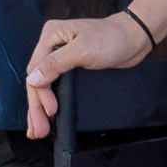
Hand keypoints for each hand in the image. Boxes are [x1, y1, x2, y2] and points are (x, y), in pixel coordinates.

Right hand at [23, 10, 152, 139]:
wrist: (134, 38)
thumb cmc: (111, 39)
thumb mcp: (83, 50)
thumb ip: (56, 64)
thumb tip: (33, 79)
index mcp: (51, 36)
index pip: (36, 69)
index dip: (40, 93)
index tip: (51, 111)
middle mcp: (52, 45)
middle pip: (38, 79)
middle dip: (37, 106)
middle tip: (39, 130)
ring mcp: (61, 56)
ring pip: (45, 85)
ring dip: (40, 107)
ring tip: (38, 130)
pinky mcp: (71, 66)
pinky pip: (56, 85)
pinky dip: (50, 100)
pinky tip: (47, 115)